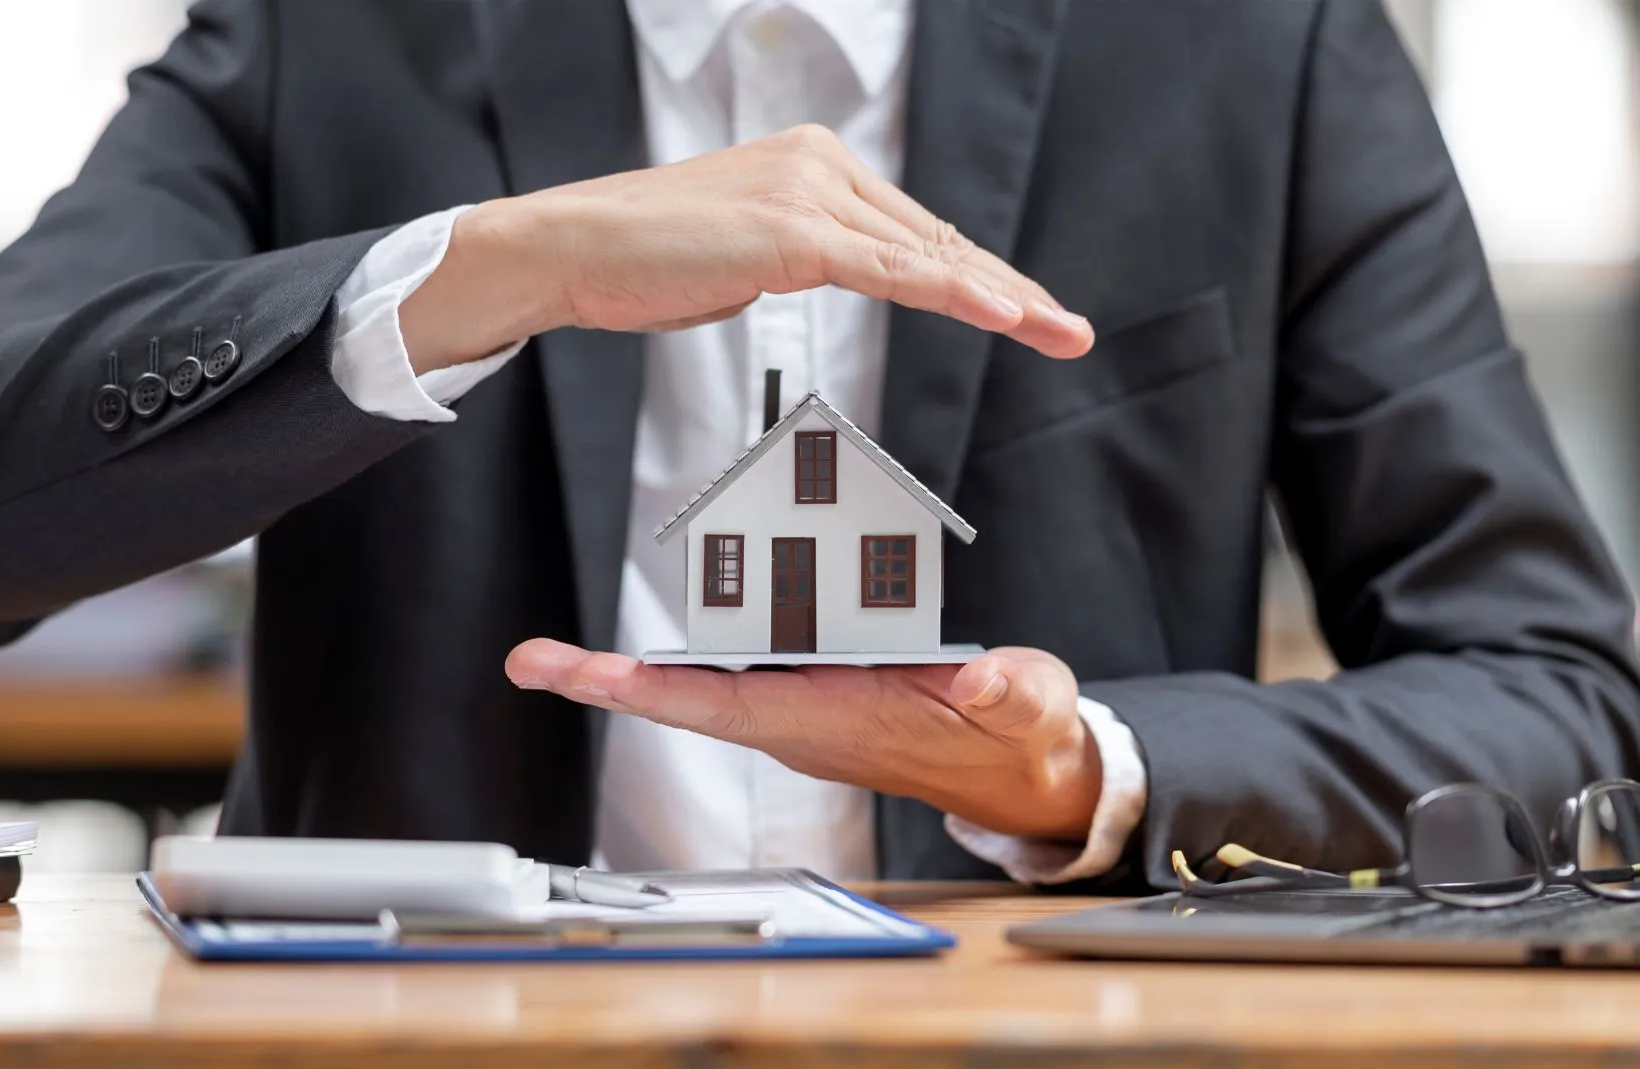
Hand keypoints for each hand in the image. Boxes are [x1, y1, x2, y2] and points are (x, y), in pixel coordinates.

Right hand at [399, 124, 1094, 373]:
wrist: (570, 248)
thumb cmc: (642, 260)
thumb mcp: (743, 255)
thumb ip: (801, 256)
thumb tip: (840, 275)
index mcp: (812, 163)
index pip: (912, 231)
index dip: (975, 276)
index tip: (1024, 311)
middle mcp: (819, 163)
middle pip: (935, 239)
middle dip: (1010, 291)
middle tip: (1069, 329)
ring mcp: (807, 191)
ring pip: (926, 255)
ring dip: (1003, 299)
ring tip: (1056, 333)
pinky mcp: (791, 229)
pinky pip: (890, 270)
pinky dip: (952, 293)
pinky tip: (1002, 314)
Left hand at [504, 641, 1102, 840]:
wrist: (1017, 770)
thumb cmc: (1015, 735)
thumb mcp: (1029, 705)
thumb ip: (1009, 690)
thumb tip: (984, 678)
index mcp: (841, 722)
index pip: (735, 706)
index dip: (664, 693)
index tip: (598, 680)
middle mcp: (802, 721)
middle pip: (689, 700)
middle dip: (609, 684)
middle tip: (531, 662)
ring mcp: (798, 709)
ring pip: (699, 687)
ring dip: (632, 670)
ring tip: (552, 659)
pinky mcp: (807, 691)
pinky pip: (729, 669)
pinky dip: (682, 652)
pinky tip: (643, 633)